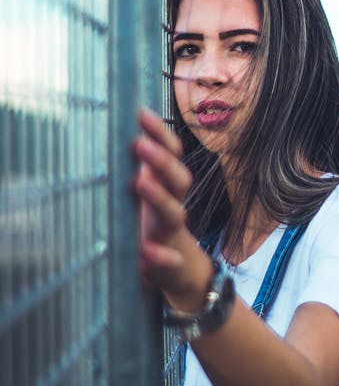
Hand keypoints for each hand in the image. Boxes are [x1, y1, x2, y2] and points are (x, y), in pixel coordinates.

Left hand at [134, 107, 202, 301]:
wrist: (181, 272)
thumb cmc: (155, 226)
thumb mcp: (147, 196)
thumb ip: (137, 169)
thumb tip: (110, 129)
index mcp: (166, 186)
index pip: (171, 153)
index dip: (160, 133)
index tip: (141, 113)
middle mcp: (172, 207)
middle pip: (178, 179)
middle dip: (161, 161)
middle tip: (139, 145)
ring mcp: (171, 236)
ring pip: (174, 214)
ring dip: (160, 198)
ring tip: (141, 183)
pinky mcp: (168, 266)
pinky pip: (168, 261)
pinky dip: (160, 256)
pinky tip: (148, 252)